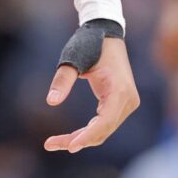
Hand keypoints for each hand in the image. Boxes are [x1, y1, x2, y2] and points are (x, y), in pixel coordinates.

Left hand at [43, 37, 139, 153]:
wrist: (106, 31)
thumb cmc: (89, 43)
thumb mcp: (73, 58)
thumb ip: (63, 79)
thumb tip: (51, 101)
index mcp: (120, 90)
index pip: (105, 121)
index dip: (88, 136)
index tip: (70, 146)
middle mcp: (128, 100)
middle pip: (103, 130)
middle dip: (78, 140)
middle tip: (49, 144)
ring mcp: (126, 103)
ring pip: (103, 130)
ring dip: (81, 138)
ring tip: (53, 142)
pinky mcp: (120, 104)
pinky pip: (104, 124)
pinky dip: (87, 131)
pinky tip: (69, 137)